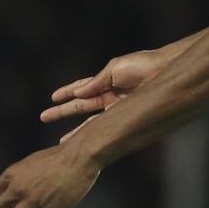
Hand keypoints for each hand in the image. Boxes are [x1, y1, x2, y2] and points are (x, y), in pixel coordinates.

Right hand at [40, 49, 164, 141]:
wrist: (163, 71)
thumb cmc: (142, 65)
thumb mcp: (115, 68)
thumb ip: (96, 81)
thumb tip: (77, 93)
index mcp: (106, 81)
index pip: (82, 88)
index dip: (67, 93)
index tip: (53, 98)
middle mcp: (109, 96)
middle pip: (81, 106)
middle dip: (63, 112)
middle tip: (44, 117)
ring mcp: (116, 108)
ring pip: (91, 121)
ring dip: (76, 131)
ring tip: (61, 141)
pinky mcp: (124, 116)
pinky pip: (105, 126)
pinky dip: (93, 134)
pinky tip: (83, 142)